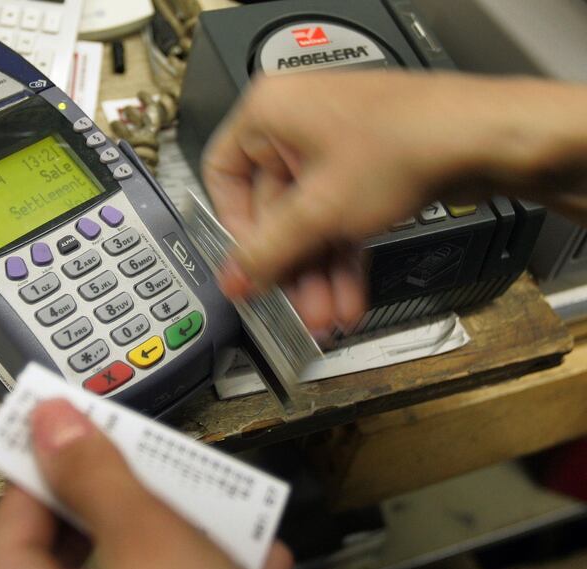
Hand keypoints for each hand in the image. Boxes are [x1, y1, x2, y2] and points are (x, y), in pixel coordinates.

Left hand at [0, 399, 293, 568]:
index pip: (16, 508)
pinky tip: (256, 560)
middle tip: (167, 464)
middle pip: (91, 536)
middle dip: (149, 497)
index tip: (86, 422)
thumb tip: (54, 418)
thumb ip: (98, 476)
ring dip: (197, 536)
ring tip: (229, 510)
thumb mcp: (147, 543)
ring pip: (147, 565)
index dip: (54, 456)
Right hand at [202, 71, 586, 334]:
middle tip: (298, 309)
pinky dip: (342, 257)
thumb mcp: (319, 210)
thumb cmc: (403, 145)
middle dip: (291, 268)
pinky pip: (338, 218)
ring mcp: (331, 147)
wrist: (483, 138)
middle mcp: (295, 125)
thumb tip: (232, 279)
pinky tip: (349, 297)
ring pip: (309, 221)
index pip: (224, 176)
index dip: (235, 228)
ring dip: (319, 273)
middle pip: (273, 210)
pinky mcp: (362, 168)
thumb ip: (268, 250)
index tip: (249, 267)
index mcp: (268, 114)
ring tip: (329, 316)